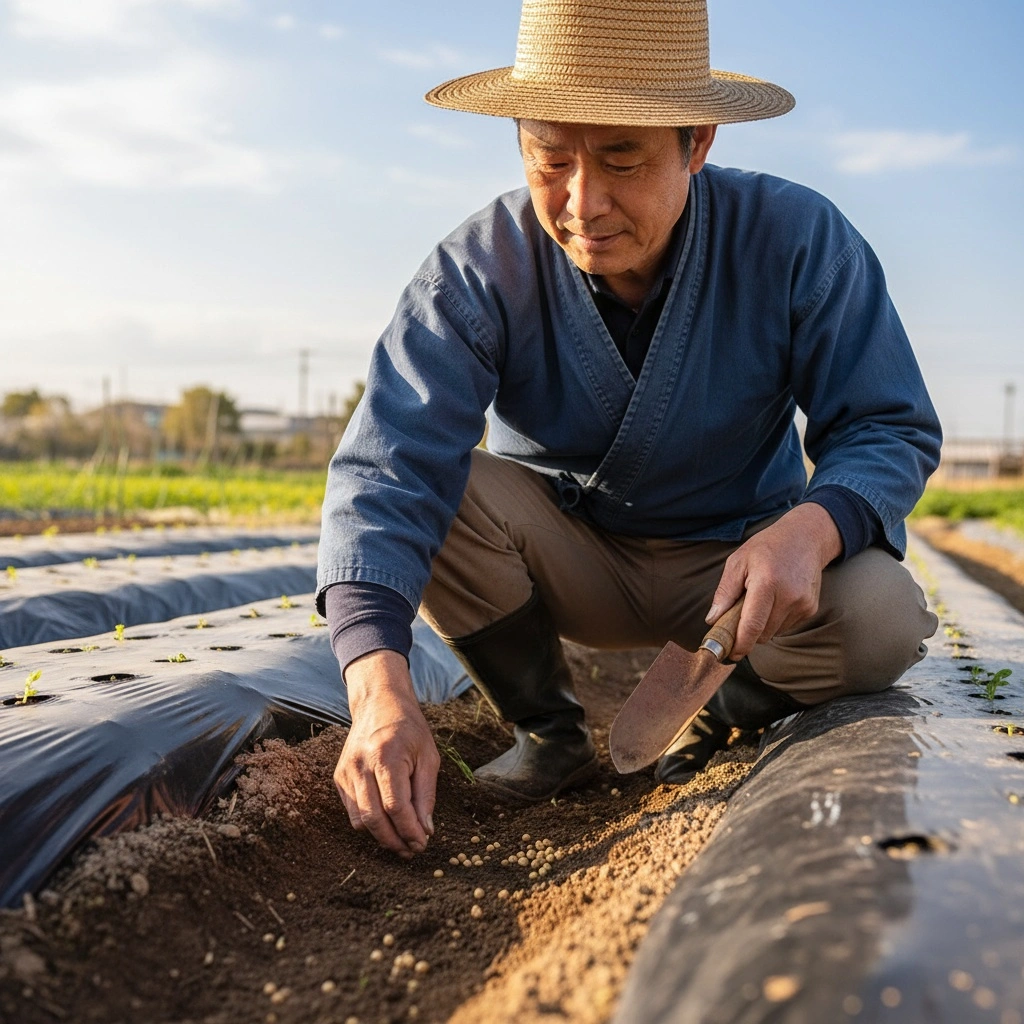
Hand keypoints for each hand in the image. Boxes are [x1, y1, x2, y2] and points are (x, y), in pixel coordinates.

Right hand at [334, 649, 439, 857]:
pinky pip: (353, 811)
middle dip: (395, 841)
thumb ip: (425, 795)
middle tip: (412, 850)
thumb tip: (425, 831)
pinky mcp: (339, 778)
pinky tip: (387, 822)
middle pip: (374, 819)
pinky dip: (370, 823)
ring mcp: (346, 772)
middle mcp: (360, 765)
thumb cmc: (409, 729)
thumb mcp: (428, 757)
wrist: (379, 704)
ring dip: (382, 837)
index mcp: (386, 756)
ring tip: (402, 841)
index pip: (396, 807)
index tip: (423, 843)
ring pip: (360, 821)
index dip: (410, 831)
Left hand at [705, 503, 841, 659]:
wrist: (805, 538)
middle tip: (738, 614)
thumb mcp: (738, 562)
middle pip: (762, 634)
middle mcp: (789, 596)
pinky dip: (775, 620)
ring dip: (762, 625)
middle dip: (747, 632)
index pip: (752, 625)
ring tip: (760, 599)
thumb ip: (725, 592)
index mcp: (767, 583)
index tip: (729, 654)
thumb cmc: (766, 548)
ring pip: (773, 632)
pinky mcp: (811, 608)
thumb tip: (712, 620)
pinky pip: (786, 626)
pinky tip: (775, 599)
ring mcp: (803, 604)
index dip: (739, 644)